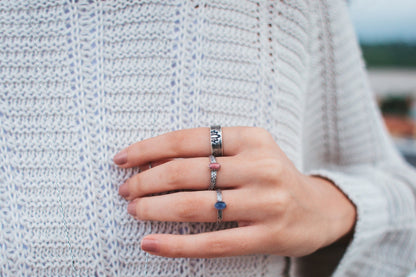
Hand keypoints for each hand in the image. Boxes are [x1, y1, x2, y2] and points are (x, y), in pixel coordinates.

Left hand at [114, 127, 355, 257]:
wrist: (318, 210)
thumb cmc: (272, 176)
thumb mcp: (248, 152)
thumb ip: (208, 152)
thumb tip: (152, 161)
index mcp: (251, 138)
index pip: (188, 139)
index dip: (149, 148)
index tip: (122, 159)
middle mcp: (260, 166)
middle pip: (187, 172)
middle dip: (146, 181)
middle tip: (125, 190)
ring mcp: (265, 202)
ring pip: (195, 206)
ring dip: (154, 209)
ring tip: (133, 211)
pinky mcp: (266, 236)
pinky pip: (212, 243)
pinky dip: (176, 245)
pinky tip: (150, 244)